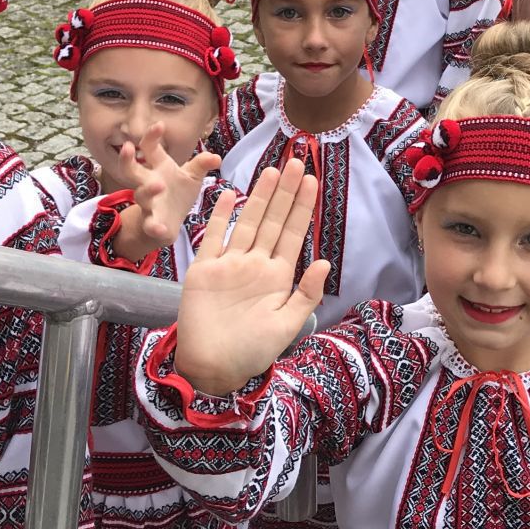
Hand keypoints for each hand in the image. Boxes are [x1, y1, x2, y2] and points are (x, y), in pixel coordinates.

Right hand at [114, 124, 221, 252]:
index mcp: (157, 167)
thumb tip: (216, 157)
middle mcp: (147, 183)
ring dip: (147, 190)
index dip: (151, 136)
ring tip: (158, 184)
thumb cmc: (178, 193)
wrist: (171, 223)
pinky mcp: (152, 224)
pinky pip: (150, 225)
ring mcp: (148, 203)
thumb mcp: (192, 176)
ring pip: (140, 195)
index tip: (160, 125)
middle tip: (127, 147)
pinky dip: (154, 227)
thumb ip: (201, 164)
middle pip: (130, 169)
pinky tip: (159, 228)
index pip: (149, 148)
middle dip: (127, 159)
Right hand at [173, 161, 328, 393]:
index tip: (311, 180)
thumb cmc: (251, 352)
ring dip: (260, 197)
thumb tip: (325, 262)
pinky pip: (214, 237)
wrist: (212, 368)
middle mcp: (255, 265)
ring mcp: (229, 265)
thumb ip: (305, 294)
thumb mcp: (287, 326)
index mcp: (277, 277)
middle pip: (273, 221)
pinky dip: (220, 216)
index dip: (301, 207)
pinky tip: (230, 194)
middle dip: (285, 192)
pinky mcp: (204, 269)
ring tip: (272, 170)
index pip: (293, 234)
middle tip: (297, 160)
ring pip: (248, 222)